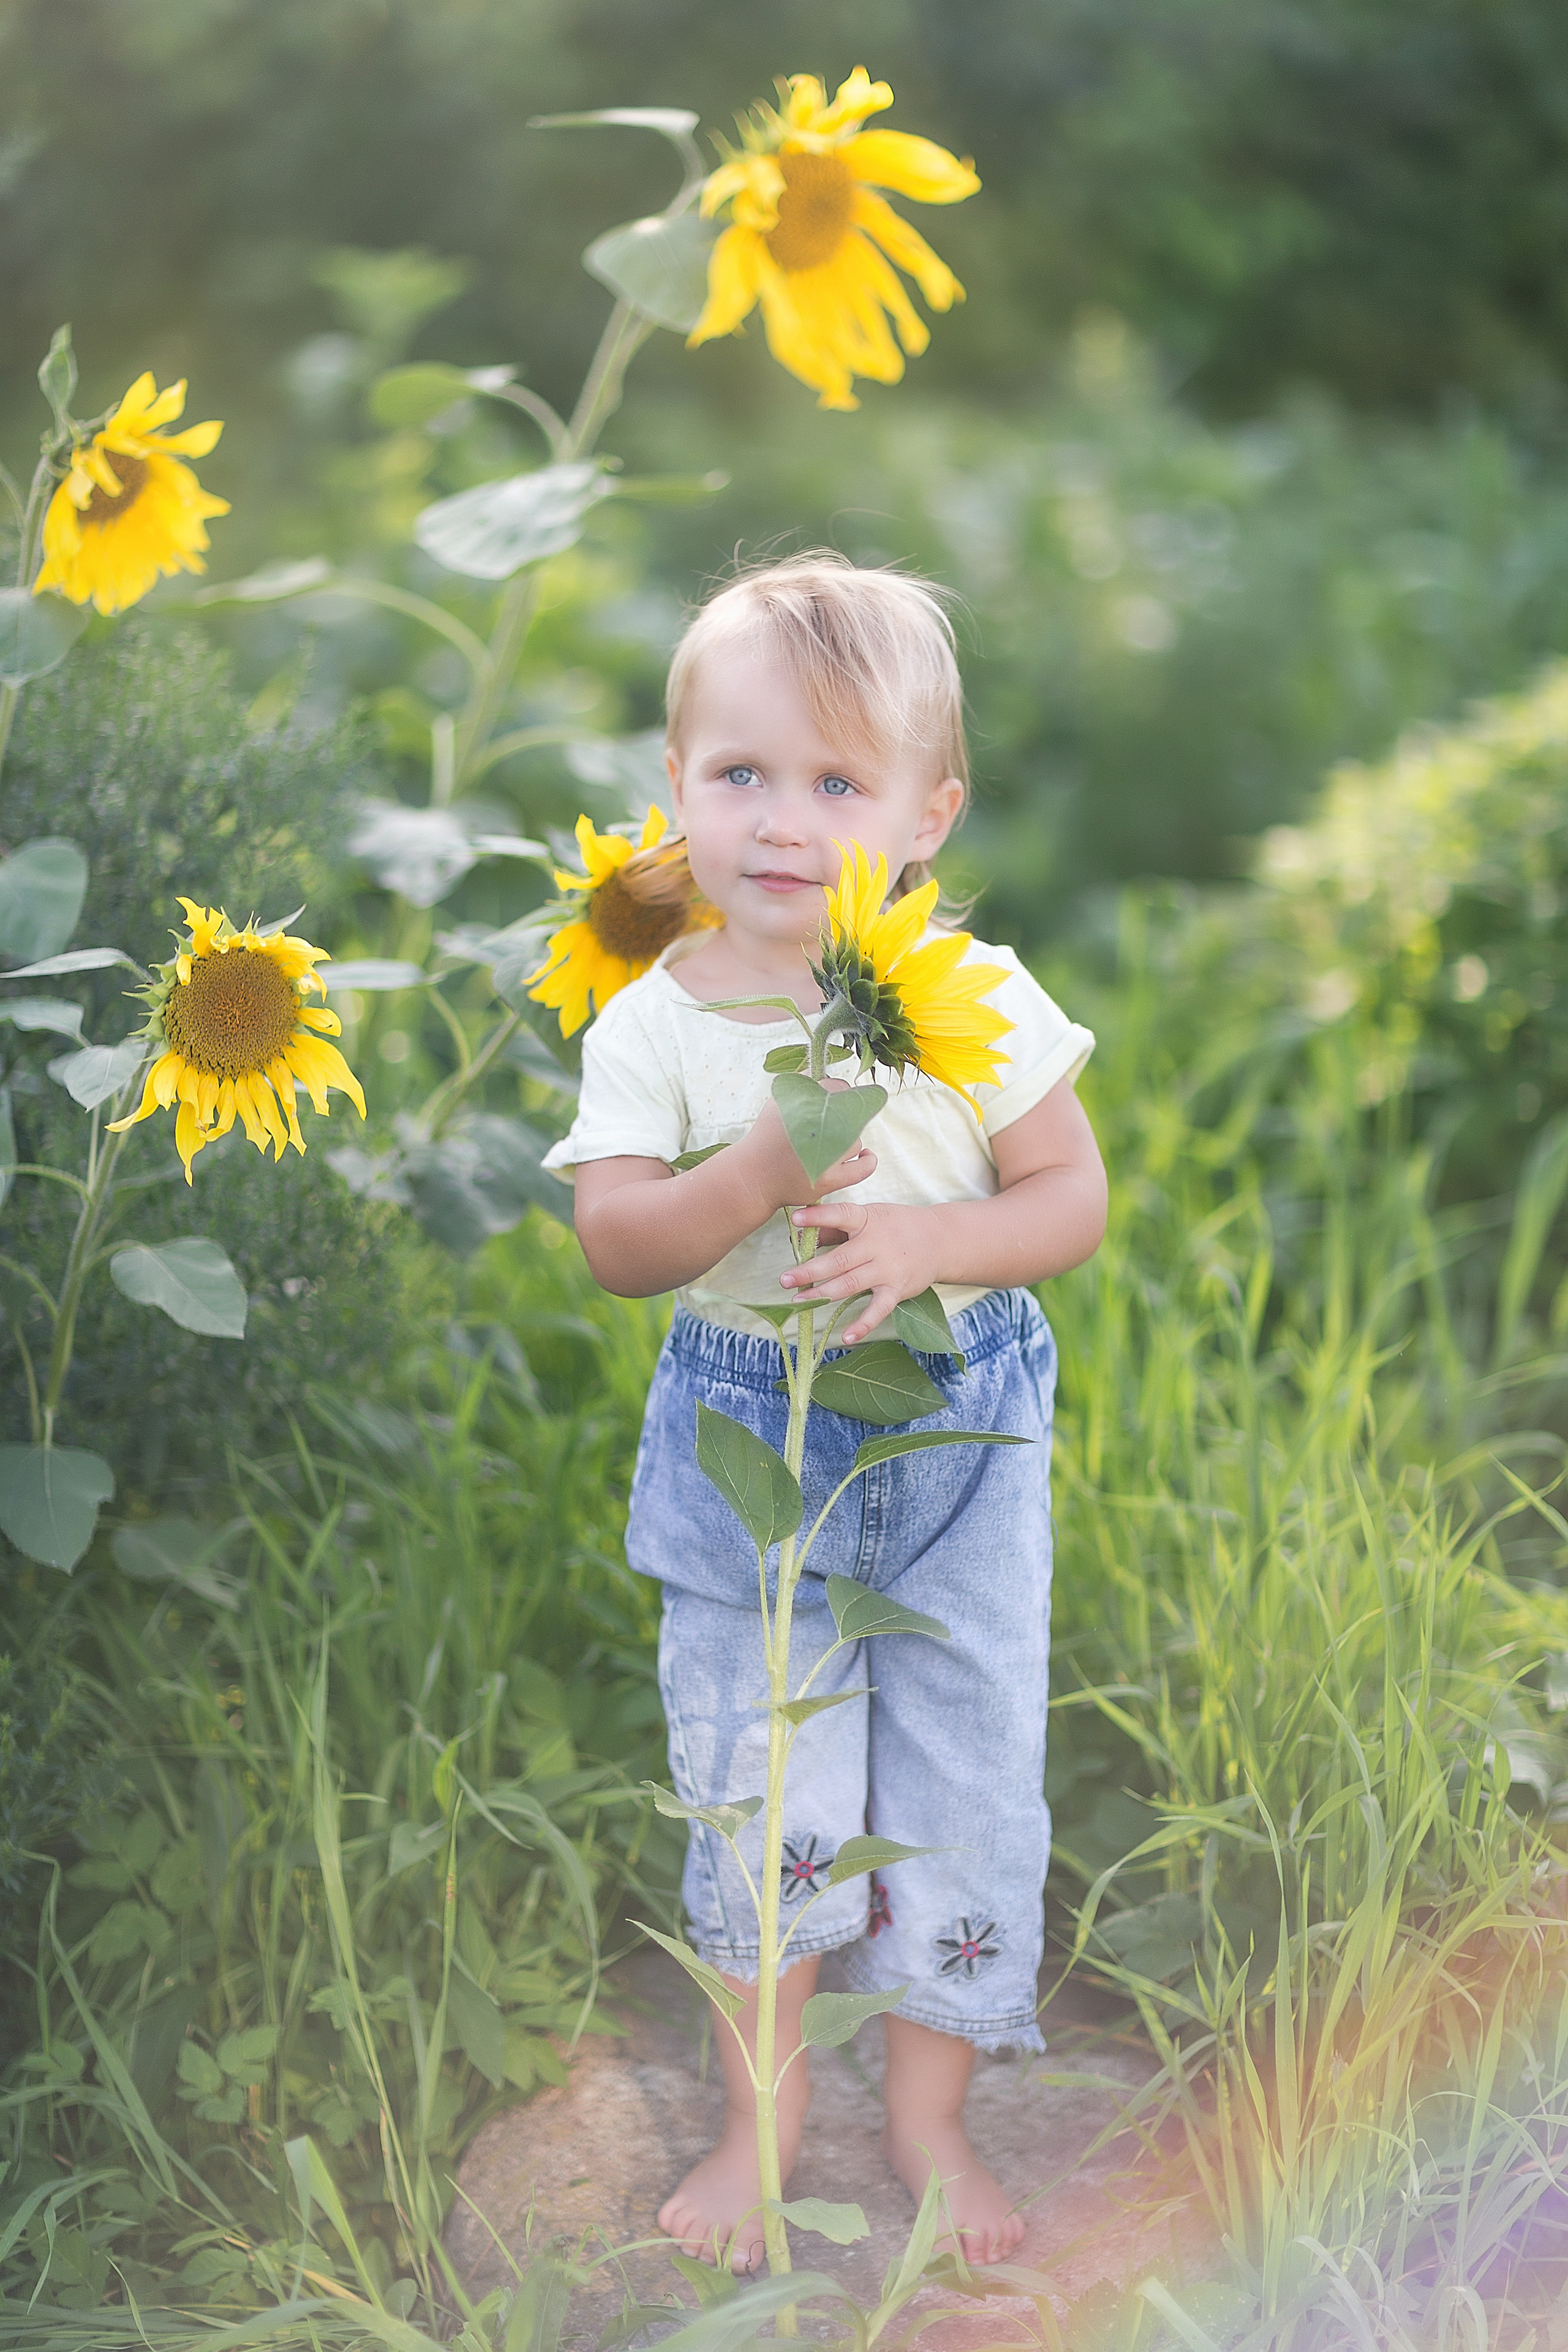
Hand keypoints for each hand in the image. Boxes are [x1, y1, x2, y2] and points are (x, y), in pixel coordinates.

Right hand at [738, 1087, 878, 1215]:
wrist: (753, 1176)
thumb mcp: (779, 1101)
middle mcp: (813, 1129)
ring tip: (823, 1147)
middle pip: (850, 1113)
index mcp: (800, 1104)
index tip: (832, 1100)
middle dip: (841, 1117)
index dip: (838, 1092)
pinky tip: (866, 1155)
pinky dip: (867, 1160)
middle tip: (826, 1126)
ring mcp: (824, 1156)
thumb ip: (803, 1082)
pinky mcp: (830, 1181)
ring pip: (855, 1141)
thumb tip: (830, 1076)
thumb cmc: (768, 1138)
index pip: (838, 1087)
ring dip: (846, 1142)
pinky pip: (863, 1168)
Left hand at [780, 1202, 940, 1343]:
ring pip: (851, 1284)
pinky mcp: (897, 1290)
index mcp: (868, 1219)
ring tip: (798, 1300)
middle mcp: (878, 1244)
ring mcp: (888, 1269)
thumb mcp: (869, 1216)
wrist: (940, 1239)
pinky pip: (878, 1310)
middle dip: (810, 1270)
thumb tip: (800, 1237)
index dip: (818, 1216)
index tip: (795, 1217)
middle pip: (840, 1259)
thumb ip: (835, 1227)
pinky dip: (862, 1325)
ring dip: (823, 1294)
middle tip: (784, 1279)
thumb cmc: (894, 1226)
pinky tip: (845, 1337)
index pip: (841, 1215)